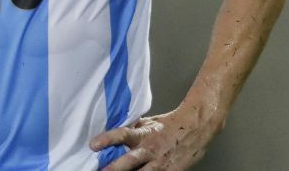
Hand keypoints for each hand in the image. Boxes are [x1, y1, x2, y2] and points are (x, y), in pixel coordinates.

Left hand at [90, 107, 218, 170]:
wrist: (196, 127)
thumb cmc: (169, 124)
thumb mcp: (149, 122)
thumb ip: (133, 129)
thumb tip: (114, 128)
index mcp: (143, 135)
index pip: (122, 135)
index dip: (107, 139)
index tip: (93, 145)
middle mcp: (150, 150)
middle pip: (129, 161)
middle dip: (114, 168)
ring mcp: (160, 164)